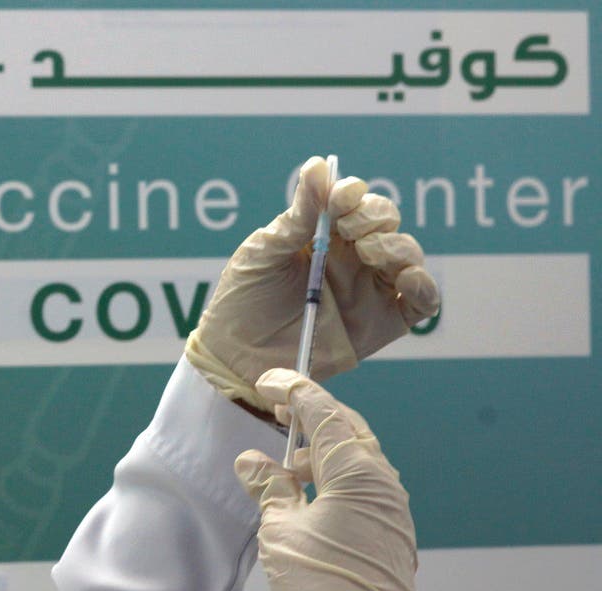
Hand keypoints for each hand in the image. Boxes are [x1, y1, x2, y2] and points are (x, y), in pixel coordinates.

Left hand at [186, 156, 439, 412]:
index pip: (353, 200)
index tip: (338, 199)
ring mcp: (369, 288)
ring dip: (397, 246)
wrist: (235, 356)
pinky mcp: (382, 322)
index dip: (352, 194)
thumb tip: (318, 165)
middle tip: (350, 230)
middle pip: (385, 221)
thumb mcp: (263, 252)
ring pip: (407, 254)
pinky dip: (423, 286)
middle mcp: (351, 256)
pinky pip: (420, 301)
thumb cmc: (243, 299)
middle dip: (374, 217)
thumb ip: (297, 215)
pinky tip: (406, 279)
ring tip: (369, 253)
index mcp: (322, 233)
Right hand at [234, 369, 417, 590]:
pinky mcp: (392, 533)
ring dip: (322, 452)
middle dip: (312, 416)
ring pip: (358, 458)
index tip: (268, 381)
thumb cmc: (319, 583)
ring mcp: (393, 509)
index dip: (293, 390)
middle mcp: (383, 482)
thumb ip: (269, 487)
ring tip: (287, 469)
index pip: (323, 411)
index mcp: (357, 471)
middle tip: (278, 412)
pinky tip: (310, 498)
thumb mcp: (281, 529)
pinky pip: (365, 486)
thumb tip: (253, 461)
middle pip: (348, 428)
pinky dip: (336, 478)